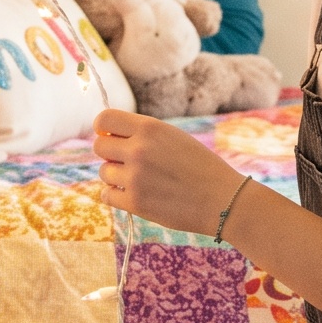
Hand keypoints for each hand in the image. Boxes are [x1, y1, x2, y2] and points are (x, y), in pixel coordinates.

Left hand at [91, 108, 241, 235]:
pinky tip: (136, 195)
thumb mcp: (173, 137)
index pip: (103, 119)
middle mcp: (138, 149)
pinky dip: (117, 196)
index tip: (112, 138)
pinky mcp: (135, 202)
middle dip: (110, 154)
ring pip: (103, 172)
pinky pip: (107, 195)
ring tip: (141, 181)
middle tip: (130, 163)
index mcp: (149, 128)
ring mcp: (134, 177)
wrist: (223, 200)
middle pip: (99, 146)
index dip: (104, 129)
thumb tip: (105, 136)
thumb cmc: (200, 167)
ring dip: (116, 177)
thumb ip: (142, 134)